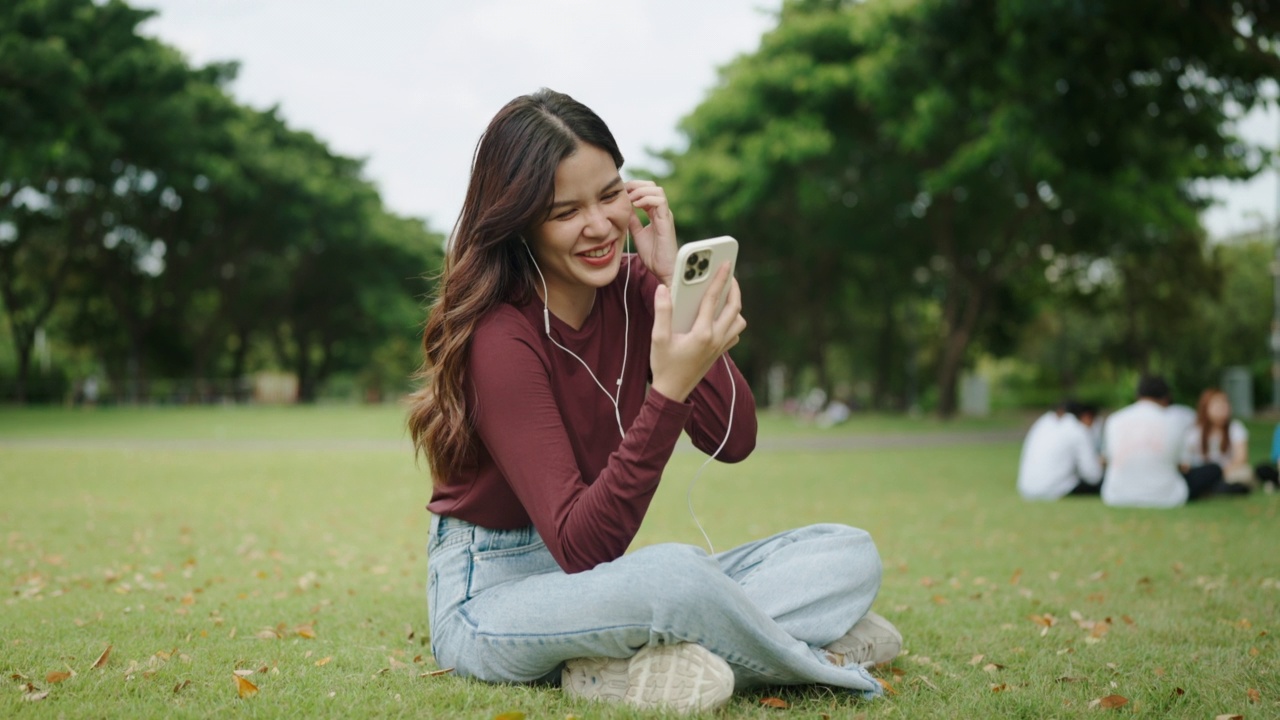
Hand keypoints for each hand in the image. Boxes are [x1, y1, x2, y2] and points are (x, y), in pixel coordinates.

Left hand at [626, 180, 676, 285]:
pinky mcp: (666, 221)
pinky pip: (660, 201)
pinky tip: (636, 205)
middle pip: (652, 186)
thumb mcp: (637, 234)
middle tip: (623, 192)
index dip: (633, 188)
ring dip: (640, 191)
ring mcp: (665, 215)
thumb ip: (632, 221)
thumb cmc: (653, 255)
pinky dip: (646, 199)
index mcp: (655, 213)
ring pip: (657, 190)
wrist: (663, 270)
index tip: (619, 193)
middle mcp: (661, 212)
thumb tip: (623, 209)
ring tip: (629, 198)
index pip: (646, 191)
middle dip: (636, 185)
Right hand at [649, 262, 745, 401]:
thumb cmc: (664, 365)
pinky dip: (733, 321)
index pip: (713, 299)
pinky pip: (735, 333)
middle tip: (729, 274)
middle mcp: (716, 339)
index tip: (725, 263)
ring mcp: (720, 347)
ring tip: (726, 294)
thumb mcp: (658, 337)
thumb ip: (663, 312)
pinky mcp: (720, 353)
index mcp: (703, 333)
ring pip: (738, 321)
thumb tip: (663, 289)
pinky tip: (721, 316)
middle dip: (734, 289)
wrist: (672, 392)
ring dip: (735, 306)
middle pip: (734, 308)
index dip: (719, 278)